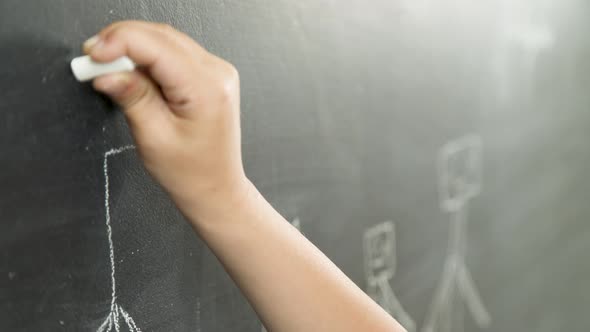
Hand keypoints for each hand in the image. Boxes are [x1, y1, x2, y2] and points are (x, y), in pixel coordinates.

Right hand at [85, 21, 250, 221]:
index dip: (118, 43)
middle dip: (122, 43)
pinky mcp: (211, 76)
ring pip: (167, 40)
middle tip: (93, 62)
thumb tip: (107, 72)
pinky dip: (150, 57)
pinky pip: (175, 53)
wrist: (215, 187)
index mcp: (207, 89)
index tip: (92, 55)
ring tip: (110, 70)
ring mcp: (217, 72)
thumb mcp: (153, 137)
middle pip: (161, 36)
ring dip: (134, 48)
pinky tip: (134, 73)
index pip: (156, 45)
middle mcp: (217, 74)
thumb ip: (131, 98)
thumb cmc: (191, 172)